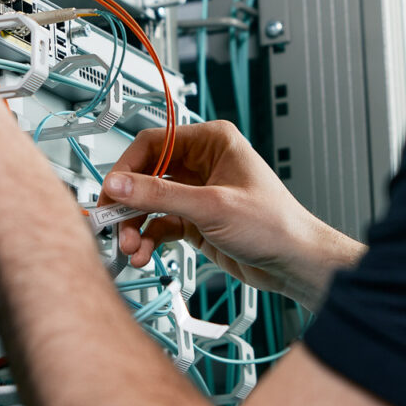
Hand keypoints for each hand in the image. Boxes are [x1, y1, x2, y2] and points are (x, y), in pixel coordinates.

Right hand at [101, 122, 363, 310]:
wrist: (295, 263)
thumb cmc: (275, 224)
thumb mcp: (211, 206)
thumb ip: (160, 195)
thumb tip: (119, 184)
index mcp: (211, 142)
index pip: (152, 144)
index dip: (127, 168)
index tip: (110, 192)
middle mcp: (201, 163)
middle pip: (146, 174)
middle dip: (128, 203)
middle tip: (111, 224)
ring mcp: (196, 192)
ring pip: (150, 202)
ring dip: (135, 225)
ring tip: (129, 247)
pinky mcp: (195, 219)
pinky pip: (160, 223)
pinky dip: (148, 238)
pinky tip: (143, 254)